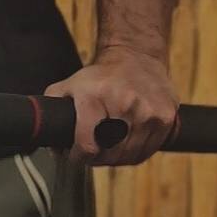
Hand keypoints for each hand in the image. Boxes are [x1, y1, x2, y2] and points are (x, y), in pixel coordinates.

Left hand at [43, 45, 181, 166]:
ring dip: (115, 159)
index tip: (75, 156)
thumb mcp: (70, 85)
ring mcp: (147, 112)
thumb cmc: (100, 76)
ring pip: (128, 156)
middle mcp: (123, 104)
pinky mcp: (165, 118)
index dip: (78, 157)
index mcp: (95, 97)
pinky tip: (125, 145)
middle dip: (95, 159)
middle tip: (91, 153)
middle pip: (108, 154)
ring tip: (108, 149)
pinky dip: (134, 154)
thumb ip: (52, 110)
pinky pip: (147, 151)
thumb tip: (51, 143)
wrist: (137, 57)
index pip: (87, 144)